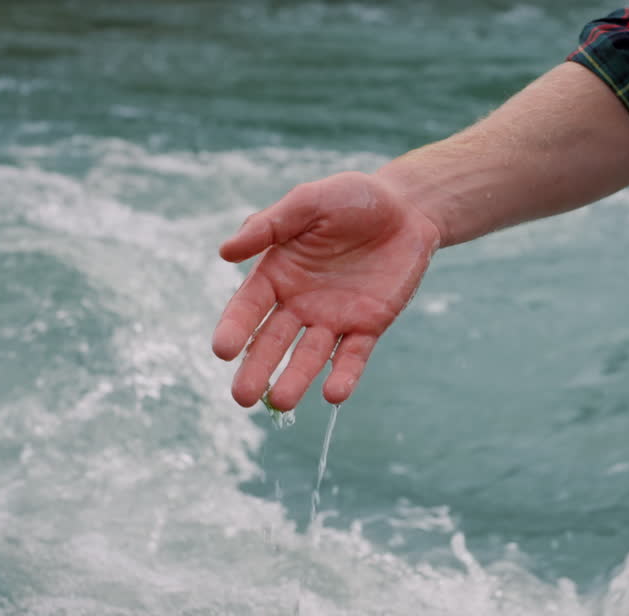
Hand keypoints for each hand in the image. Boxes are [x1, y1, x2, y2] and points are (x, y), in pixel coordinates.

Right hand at [212, 171, 441, 410]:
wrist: (406, 208)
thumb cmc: (350, 199)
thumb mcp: (308, 202)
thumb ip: (270, 225)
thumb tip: (224, 252)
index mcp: (277, 273)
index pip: (249, 307)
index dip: (235, 328)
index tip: (222, 350)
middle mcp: (300, 303)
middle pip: (273, 342)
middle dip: (257, 368)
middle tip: (242, 397)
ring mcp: (334, 318)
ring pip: (310, 356)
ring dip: (295, 380)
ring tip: (282, 403)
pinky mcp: (368, 326)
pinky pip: (353, 356)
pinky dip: (344, 375)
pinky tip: (333, 394)